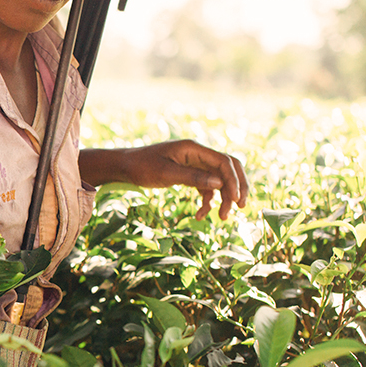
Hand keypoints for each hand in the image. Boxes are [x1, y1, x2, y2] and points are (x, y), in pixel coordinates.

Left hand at [122, 140, 248, 219]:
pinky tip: (200, 216)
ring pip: (218, 180)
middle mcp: (197, 154)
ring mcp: (194, 164)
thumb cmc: (142, 167)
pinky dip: (206, 201)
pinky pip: (205, 187)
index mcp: (193, 149)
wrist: (124, 167)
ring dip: (223, 198)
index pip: (224, 162)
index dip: (233, 180)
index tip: (235, 200)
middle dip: (236, 188)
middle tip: (241, 207)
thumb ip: (192, 177)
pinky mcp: (188, 174)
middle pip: (227, 169)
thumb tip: (219, 183)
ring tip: (221, 217)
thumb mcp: (166, 173)